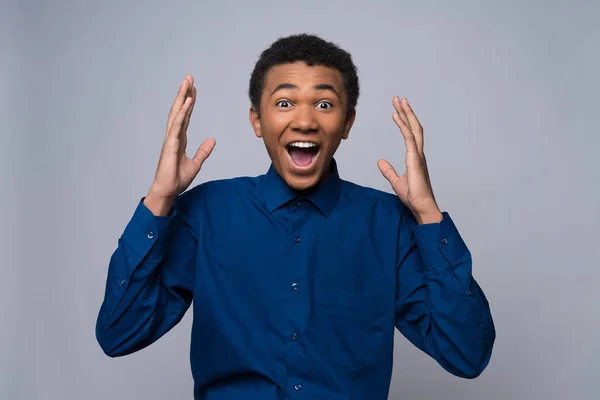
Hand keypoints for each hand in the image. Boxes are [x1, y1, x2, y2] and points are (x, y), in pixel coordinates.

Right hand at [147, 75, 215, 204]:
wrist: (168, 191)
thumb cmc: (177, 179)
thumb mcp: (195, 163)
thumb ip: (203, 151)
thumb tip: (212, 140)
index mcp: (179, 139)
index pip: (185, 116)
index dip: (189, 102)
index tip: (194, 89)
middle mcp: (173, 136)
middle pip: (179, 110)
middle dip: (184, 93)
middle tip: (189, 78)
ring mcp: (171, 139)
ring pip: (177, 113)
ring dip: (182, 97)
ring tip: (187, 82)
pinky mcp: (170, 144)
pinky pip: (177, 125)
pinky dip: (182, 112)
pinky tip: (187, 102)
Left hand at [377, 97, 441, 223]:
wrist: (421, 206)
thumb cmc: (413, 196)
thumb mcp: (396, 181)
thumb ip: (389, 171)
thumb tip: (380, 162)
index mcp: (415, 157)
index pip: (410, 133)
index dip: (404, 120)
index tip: (397, 110)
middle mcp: (418, 153)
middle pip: (413, 127)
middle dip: (406, 112)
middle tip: (399, 99)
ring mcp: (418, 155)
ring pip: (413, 129)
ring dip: (406, 114)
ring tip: (400, 101)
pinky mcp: (415, 160)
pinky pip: (409, 139)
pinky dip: (403, 126)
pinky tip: (397, 117)